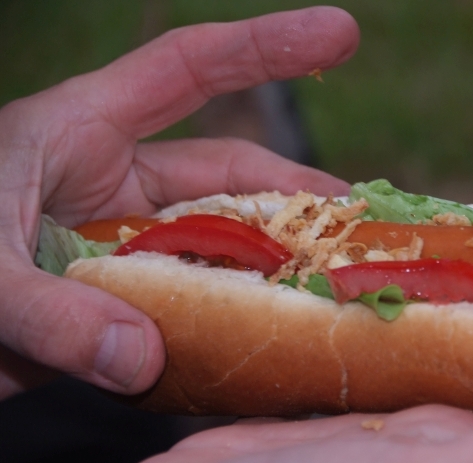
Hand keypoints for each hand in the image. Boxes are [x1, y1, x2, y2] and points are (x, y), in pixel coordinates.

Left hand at [0, 7, 358, 398]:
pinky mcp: (126, 301)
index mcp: (82, 131)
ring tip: (334, 289)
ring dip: (272, 269)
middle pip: (232, 177)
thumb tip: (140, 357)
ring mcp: (127, 245)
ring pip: (222, 247)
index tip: (341, 34)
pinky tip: (267, 340)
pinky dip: (230, 320)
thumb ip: (48, 313)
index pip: (191, 68)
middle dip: (298, 197)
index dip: (268, 47)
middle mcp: (117, 183)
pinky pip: (195, 303)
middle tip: (362, 227)